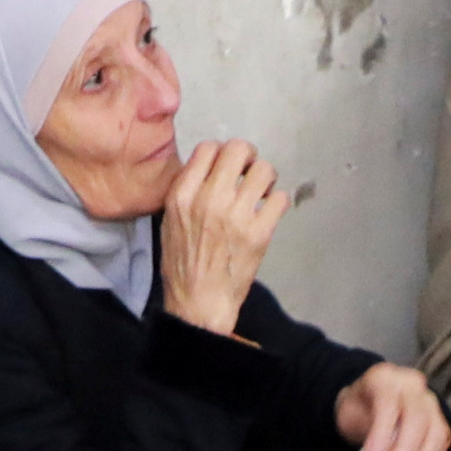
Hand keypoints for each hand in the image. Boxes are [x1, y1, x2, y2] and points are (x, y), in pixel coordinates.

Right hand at [155, 137, 293, 333]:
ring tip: (262, 191)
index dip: (222, 153)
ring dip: (266, 177)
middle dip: (248, 157)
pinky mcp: (259, 233)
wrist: (198, 302)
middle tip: (250, 171)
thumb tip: (209, 168)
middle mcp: (209, 199)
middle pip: (238, 149)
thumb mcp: (170, 221)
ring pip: (264, 170)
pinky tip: (269, 211)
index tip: (227, 167)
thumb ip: (187, 191)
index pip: (208, 148)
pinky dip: (277, 202)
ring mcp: (236, 215)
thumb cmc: (182, 264)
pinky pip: (280, 199)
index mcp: (183, 195)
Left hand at [335, 362, 450, 450]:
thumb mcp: (348, 414)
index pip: (388, 403)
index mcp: (384, 378)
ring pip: (436, 433)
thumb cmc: (358, 410)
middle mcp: (412, 386)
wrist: (371, 403)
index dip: (381, 434)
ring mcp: (431, 403)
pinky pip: (443, 444)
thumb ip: (362, 429)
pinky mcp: (441, 421)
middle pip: (417, 418)